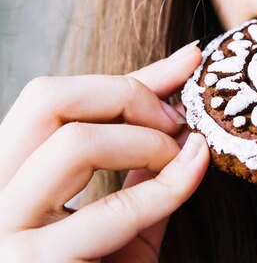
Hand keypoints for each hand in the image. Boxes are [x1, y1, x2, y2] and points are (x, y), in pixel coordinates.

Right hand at [0, 42, 208, 261]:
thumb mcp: (122, 211)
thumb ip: (142, 161)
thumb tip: (178, 96)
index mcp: (9, 172)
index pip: (52, 97)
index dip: (128, 76)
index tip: (187, 67)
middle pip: (47, 99)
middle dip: (127, 96)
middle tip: (175, 120)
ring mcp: (6, 231)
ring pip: (74, 144)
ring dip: (146, 141)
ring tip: (180, 157)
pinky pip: (110, 211)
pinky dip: (165, 185)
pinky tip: (194, 168)